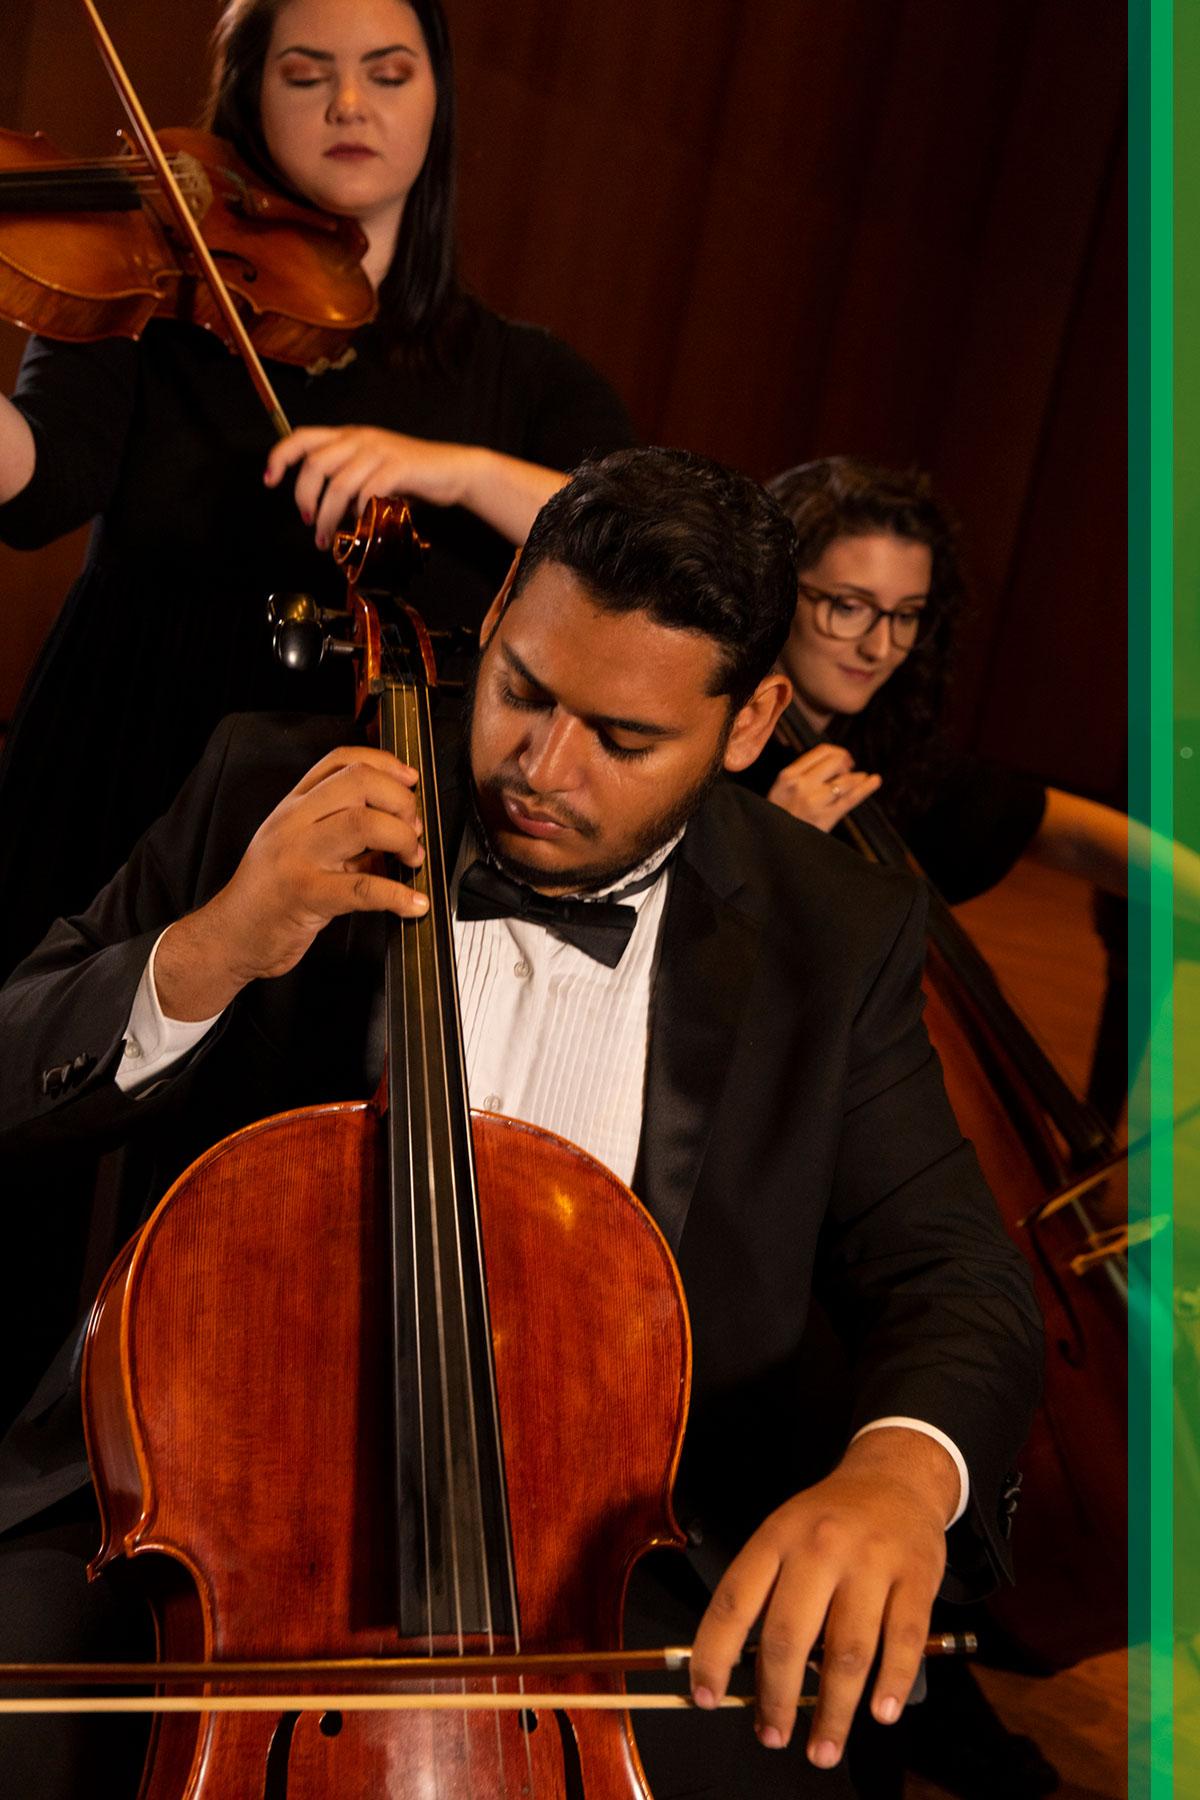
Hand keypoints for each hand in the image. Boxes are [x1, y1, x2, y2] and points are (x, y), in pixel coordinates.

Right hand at [155, 748, 427, 1020]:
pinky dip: (398, 895)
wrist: (230, 936)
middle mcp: (293, 822)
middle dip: (401, 801)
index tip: (410, 780)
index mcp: (294, 807)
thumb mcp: (301, 849)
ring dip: (401, 838)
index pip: (340, 761)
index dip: (384, 763)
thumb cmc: (271, 895)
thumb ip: (343, 834)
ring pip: (362, 823)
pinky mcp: (305, 895)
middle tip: (413, 830)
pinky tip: (413, 904)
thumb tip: (399, 827)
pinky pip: (361, 888)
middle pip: (358, 782)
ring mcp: (297, 856)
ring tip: (412, 859)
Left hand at [264, 426, 480, 546]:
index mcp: (350, 435)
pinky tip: (361, 523)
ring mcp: (379, 452)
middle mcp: (360, 439)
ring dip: (326, 515)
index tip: (269, 480)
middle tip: (306, 520)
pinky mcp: (397, 469)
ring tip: (324, 536)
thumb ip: (348, 478)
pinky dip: (359, 512)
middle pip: (315, 464)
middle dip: (303, 497)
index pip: (303, 437)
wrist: (453, 471)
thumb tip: (323, 507)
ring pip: (338, 484)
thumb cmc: (413, 476)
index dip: (280, 457)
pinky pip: (367, 492)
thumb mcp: (374, 468)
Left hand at [689, 1428, 956, 1767]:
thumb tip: (743, 1672)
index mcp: (778, 1536)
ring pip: (847, 1650)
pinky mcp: (917, 1577)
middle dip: (776, 1697)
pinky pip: (904, 1640)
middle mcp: (821, 1547)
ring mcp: (871, 1562)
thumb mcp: (785, 1532)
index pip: (735, 1601)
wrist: (896, 1476)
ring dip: (834, 1710)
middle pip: (789, 1634)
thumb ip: (765, 1591)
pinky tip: (880, 1712)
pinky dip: (893, 1682)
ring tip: (822, 1748)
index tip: (706, 1696)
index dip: (714, 1654)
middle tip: (771, 1735)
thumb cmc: (830, 1518)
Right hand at [767, 744, 880, 830]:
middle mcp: (801, 785)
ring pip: (846, 780)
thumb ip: (802, 774)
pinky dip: (866, 788)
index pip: (822, 751)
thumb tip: (834, 760)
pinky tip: (875, 781)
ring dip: (857, 777)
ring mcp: (814, 802)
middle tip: (848, 770)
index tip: (842, 760)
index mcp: (788, 775)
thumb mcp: (781, 789)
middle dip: (846, 763)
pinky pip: (850, 799)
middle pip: (836, 761)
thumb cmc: (779, 815)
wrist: (774, 844)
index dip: (838, 752)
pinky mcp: (826, 817)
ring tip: (862, 778)